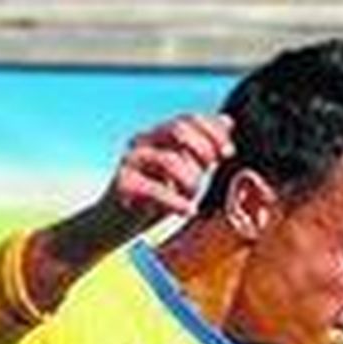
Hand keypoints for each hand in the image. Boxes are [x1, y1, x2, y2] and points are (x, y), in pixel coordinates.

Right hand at [24, 112, 234, 308]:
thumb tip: (227, 122)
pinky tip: (187, 212)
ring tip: (193, 199)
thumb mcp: (185, 173)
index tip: (228, 152)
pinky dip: (176, 202)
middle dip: (203, 149)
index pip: (187, 118)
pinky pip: (155, 189)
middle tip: (213, 169)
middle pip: (178, 129)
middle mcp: (143, 142)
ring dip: (190, 181)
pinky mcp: (123, 184)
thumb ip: (203, 151)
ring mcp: (131, 161)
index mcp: (158, 136)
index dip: (212, 130)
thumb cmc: (153, 200)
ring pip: (169, 160)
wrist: (114, 225)